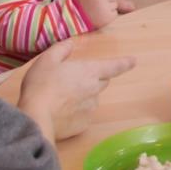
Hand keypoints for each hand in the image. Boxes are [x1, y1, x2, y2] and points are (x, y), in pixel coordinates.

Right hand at [17, 39, 135, 140]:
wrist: (36, 116)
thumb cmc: (41, 84)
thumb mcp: (47, 60)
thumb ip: (61, 50)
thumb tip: (70, 44)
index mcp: (88, 71)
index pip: (113, 66)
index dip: (124, 63)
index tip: (134, 61)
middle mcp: (94, 90)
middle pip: (102, 82)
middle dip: (94, 79)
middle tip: (75, 80)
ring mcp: (90, 109)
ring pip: (92, 100)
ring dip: (84, 97)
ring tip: (62, 98)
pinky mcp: (83, 125)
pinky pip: (84, 116)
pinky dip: (76, 113)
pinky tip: (61, 113)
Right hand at [77, 0, 118, 28]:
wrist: (74, 21)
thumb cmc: (79, 5)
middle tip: (101, 0)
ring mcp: (105, 9)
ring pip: (115, 4)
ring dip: (109, 5)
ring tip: (99, 8)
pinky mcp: (107, 18)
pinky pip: (115, 13)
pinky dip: (110, 14)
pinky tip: (101, 15)